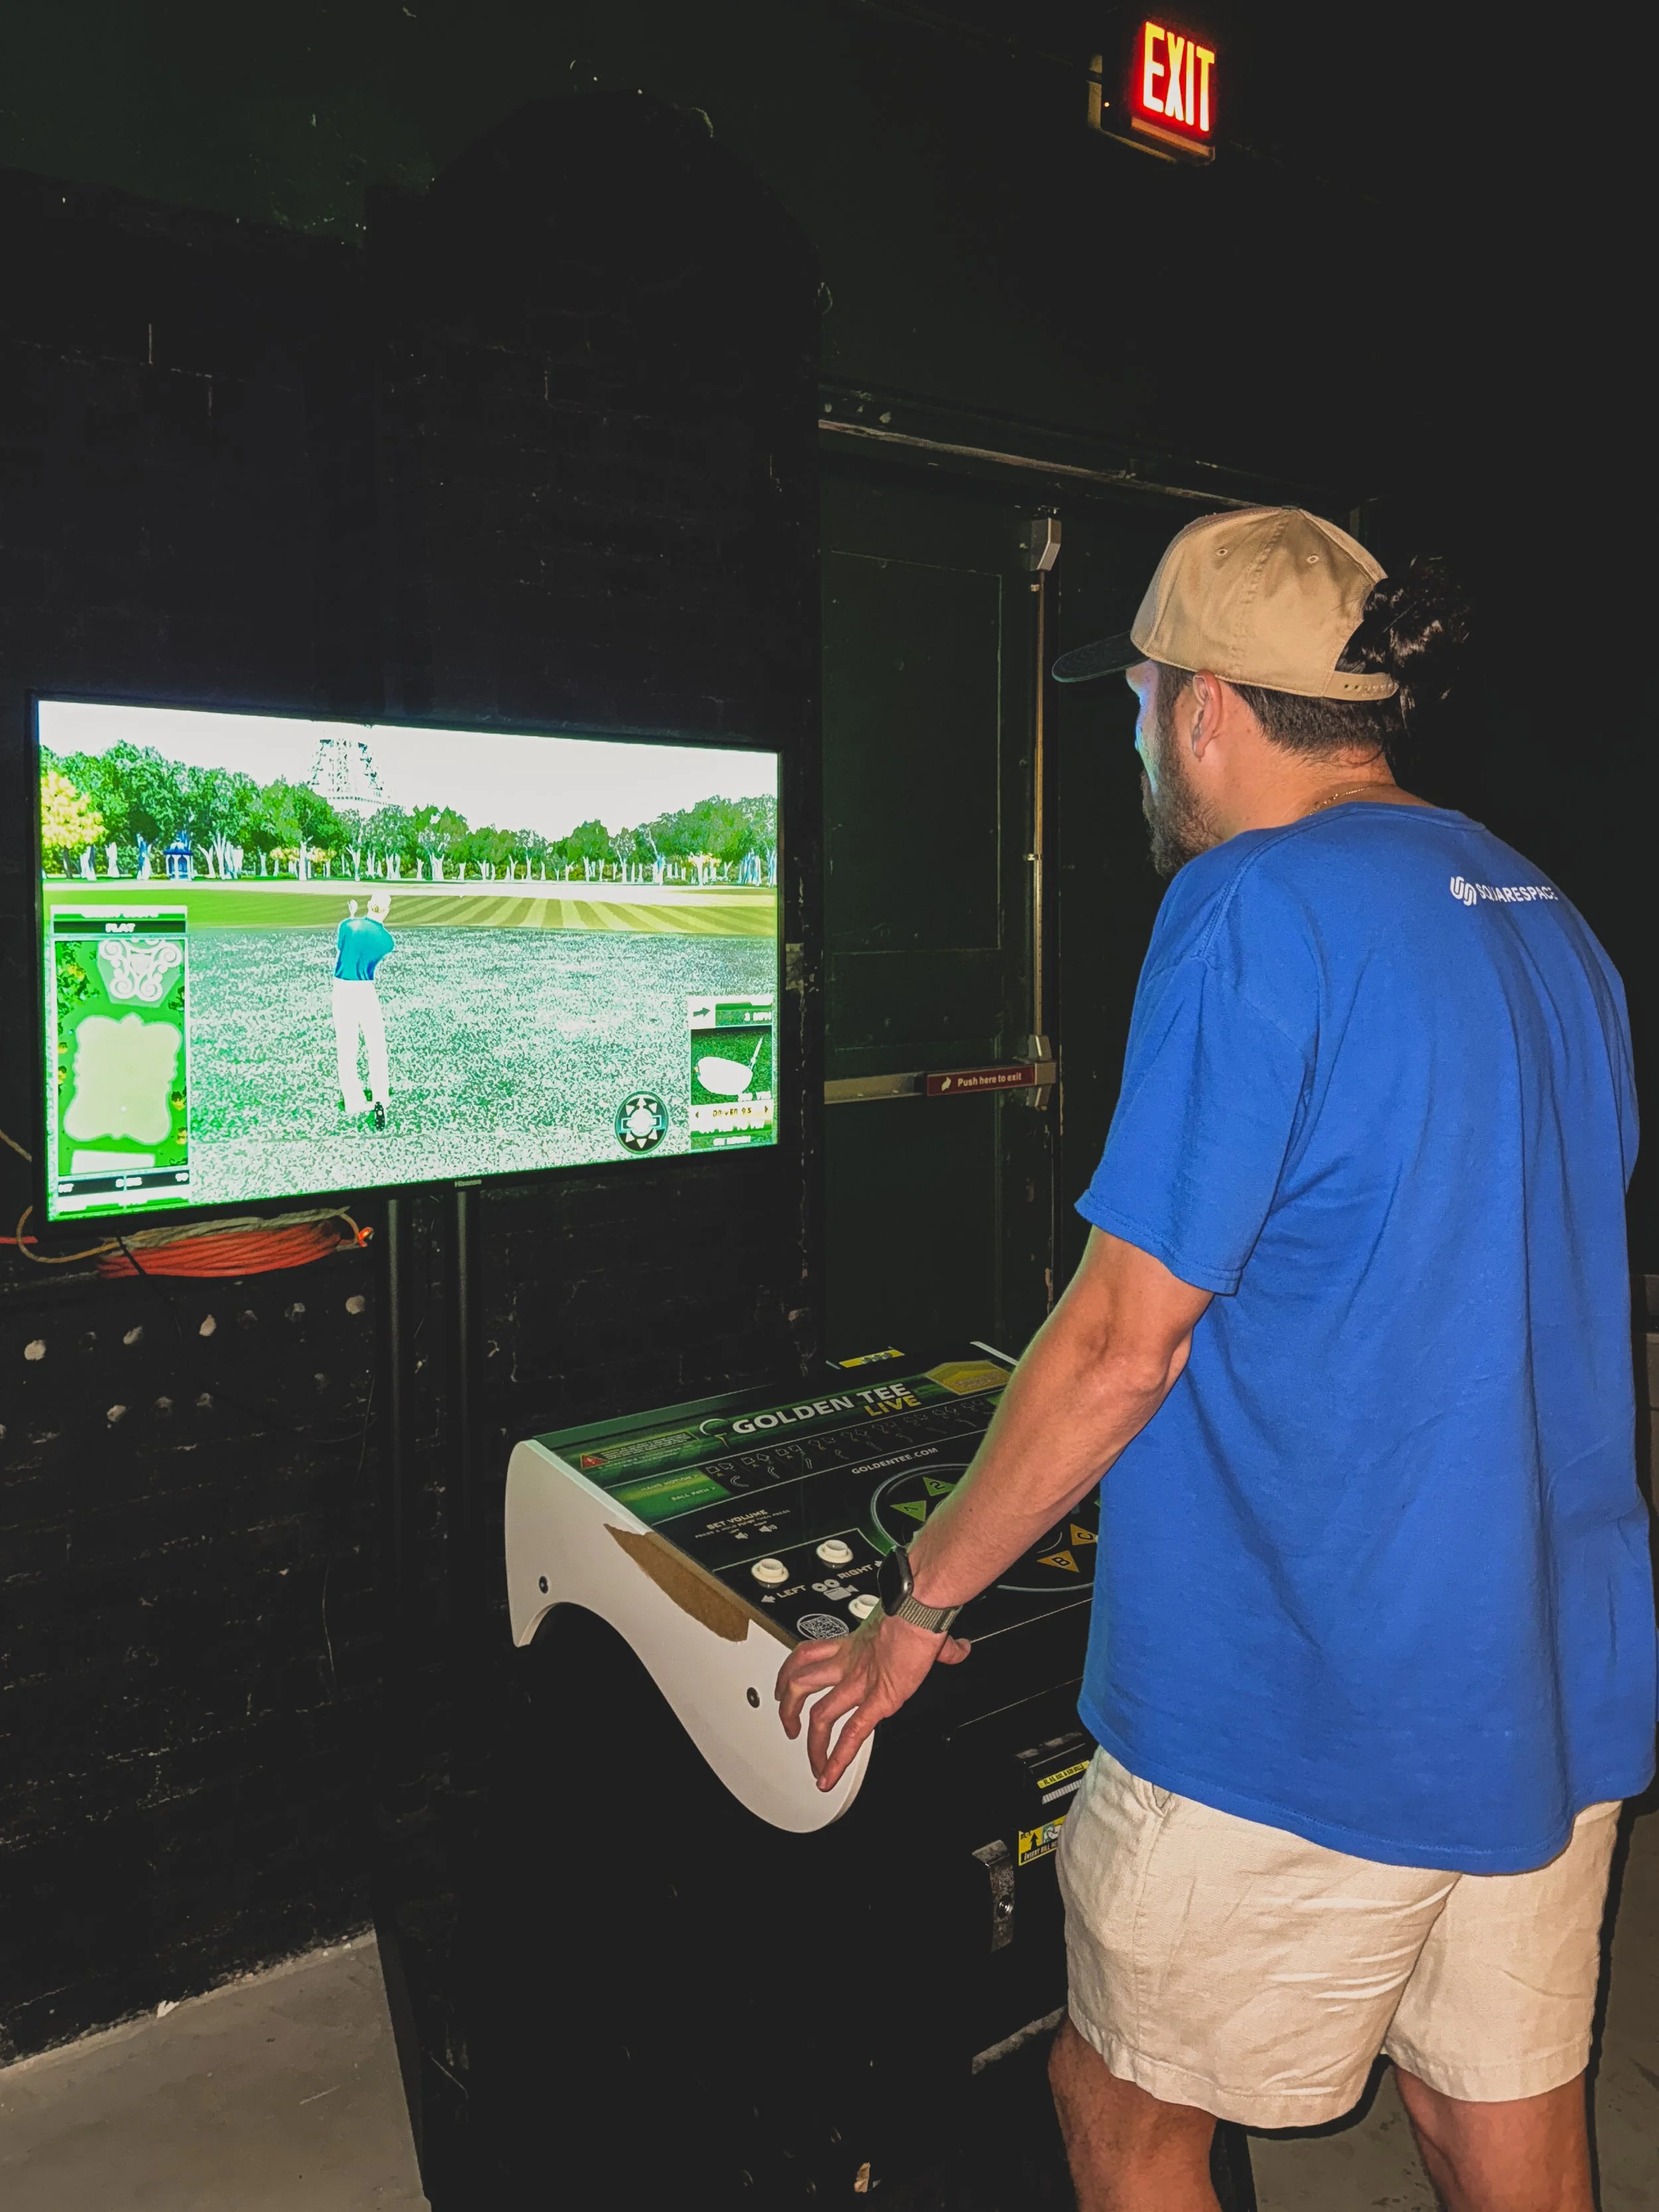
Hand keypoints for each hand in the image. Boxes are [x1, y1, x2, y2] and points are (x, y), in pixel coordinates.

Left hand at [774, 1612, 970, 1790]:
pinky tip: (830, 1775)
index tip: (787, 1687)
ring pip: (820, 1715)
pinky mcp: (878, 1700)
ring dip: (811, 1741)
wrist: (920, 1609)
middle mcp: (850, 1665)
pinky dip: (838, 1759)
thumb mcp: (923, 1628)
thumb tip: (958, 1649)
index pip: (811, 1656)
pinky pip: (852, 1734)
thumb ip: (941, 1645)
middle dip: (789, 1707)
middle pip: (802, 1685)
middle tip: (787, 1723)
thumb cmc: (918, 1611)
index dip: (793, 1671)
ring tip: (811, 1760)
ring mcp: (861, 1684)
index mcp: (854, 1646)